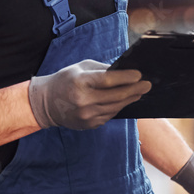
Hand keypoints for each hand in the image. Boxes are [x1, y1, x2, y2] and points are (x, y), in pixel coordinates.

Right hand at [27, 59, 150, 129]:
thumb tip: (125, 71)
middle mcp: (83, 100)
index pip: (108, 80)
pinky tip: (124, 101)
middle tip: (147, 85)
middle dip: (134, 90)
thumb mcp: (81, 68)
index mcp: (80, 82)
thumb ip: (102, 70)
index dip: (126, 77)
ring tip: (139, 92)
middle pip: (116, 96)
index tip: (140, 75)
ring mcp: (86, 115)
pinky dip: (118, 107)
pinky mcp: (89, 124)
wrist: (46, 103)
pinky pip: (109, 115)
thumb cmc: (66, 80)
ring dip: (129, 99)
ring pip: (115, 107)